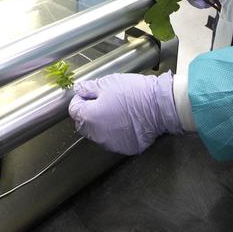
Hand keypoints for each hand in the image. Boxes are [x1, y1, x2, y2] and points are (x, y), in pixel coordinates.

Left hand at [68, 72, 182, 155]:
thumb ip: (89, 88)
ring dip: (100, 123)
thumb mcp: (108, 83)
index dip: (79, 100)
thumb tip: (79, 90)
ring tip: (115, 110)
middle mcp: (97, 134)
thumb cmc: (134, 93)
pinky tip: (124, 120)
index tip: (88, 95)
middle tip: (101, 101)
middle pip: (83, 124)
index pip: (73, 110)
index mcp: (90, 117)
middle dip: (87, 113)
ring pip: (97, 133)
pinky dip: (115, 132)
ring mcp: (110, 143)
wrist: (159, 106)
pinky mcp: (124, 148)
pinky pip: (113, 140)